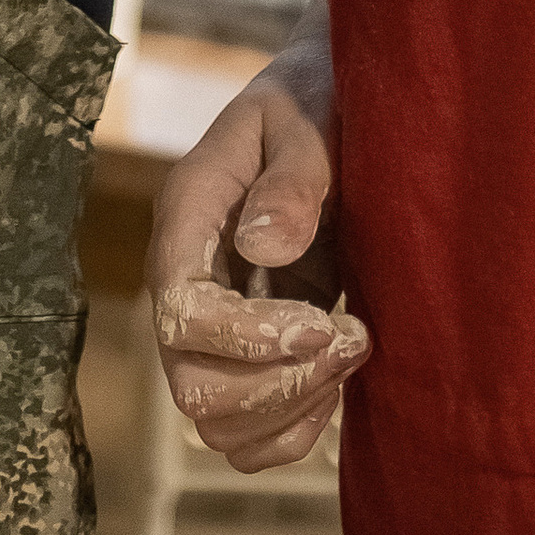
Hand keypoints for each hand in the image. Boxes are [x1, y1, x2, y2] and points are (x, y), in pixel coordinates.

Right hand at [145, 17, 368, 472]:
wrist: (327, 103)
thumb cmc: (315, 98)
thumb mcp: (305, 118)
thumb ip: (291, 177)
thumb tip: (263, 247)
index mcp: (187, 218)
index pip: (182, 312)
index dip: (248, 338)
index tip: (325, 323)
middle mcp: (187, 280)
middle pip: (192, 385)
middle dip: (278, 384)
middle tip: (352, 337)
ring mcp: (214, 325)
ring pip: (217, 425)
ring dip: (289, 411)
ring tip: (353, 351)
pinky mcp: (248, 354)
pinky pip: (248, 436)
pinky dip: (292, 432)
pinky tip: (338, 383)